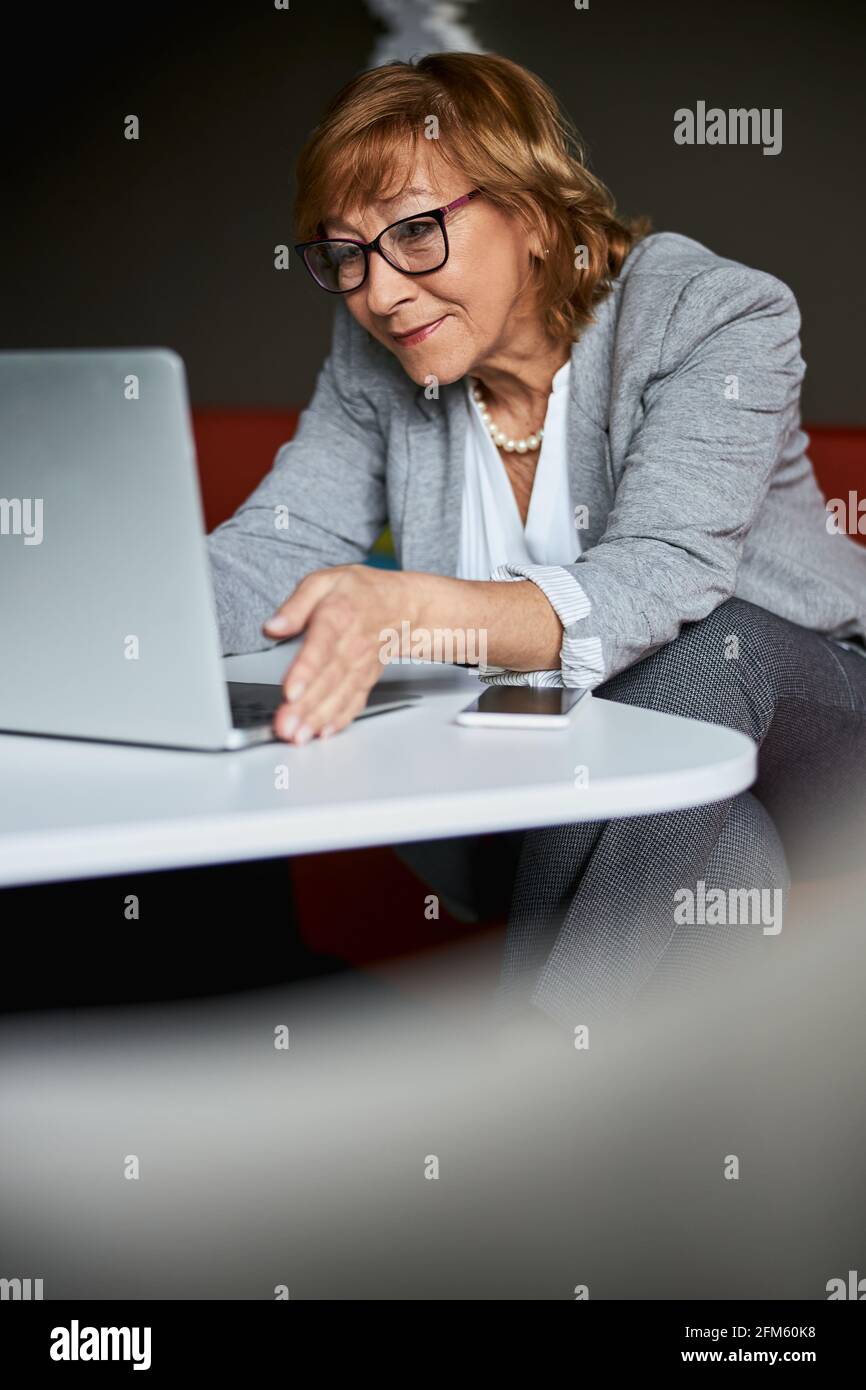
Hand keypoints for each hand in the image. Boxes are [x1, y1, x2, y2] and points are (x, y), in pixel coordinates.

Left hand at [262, 565, 415, 742]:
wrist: (403, 606)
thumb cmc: (360, 593)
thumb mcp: (325, 582)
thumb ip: (296, 605)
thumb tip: (273, 626)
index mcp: (338, 616)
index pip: (321, 647)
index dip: (306, 670)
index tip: (291, 691)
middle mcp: (352, 646)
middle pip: (328, 679)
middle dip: (306, 706)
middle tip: (286, 726)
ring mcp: (361, 666)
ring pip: (339, 695)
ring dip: (319, 718)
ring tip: (299, 735)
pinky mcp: (366, 680)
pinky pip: (354, 702)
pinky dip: (341, 720)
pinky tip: (325, 732)